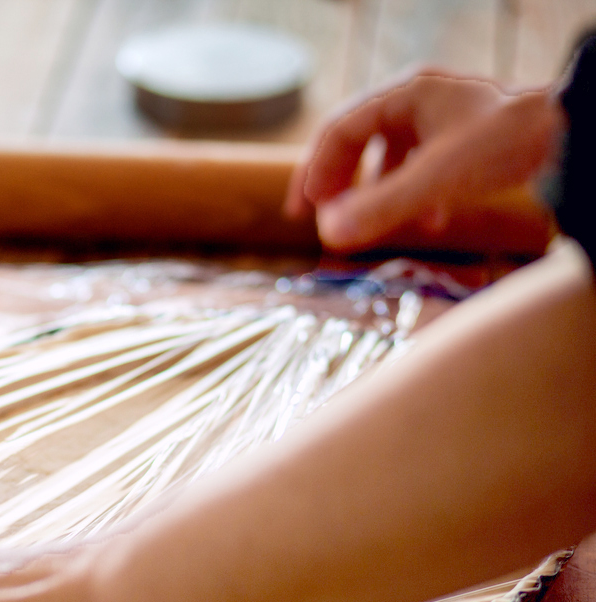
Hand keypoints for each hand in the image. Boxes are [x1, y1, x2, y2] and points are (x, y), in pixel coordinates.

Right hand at [285, 68, 562, 249]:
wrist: (572, 137)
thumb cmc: (506, 145)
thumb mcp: (435, 180)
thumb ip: (380, 208)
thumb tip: (328, 236)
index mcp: (406, 94)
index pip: (339, 130)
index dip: (314, 171)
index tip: (302, 210)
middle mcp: (420, 100)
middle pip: (360, 141)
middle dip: (341, 184)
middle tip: (323, 219)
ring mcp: (443, 119)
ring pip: (390, 155)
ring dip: (376, 194)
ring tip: (370, 225)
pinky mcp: (464, 140)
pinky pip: (422, 166)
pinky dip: (413, 196)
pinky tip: (427, 223)